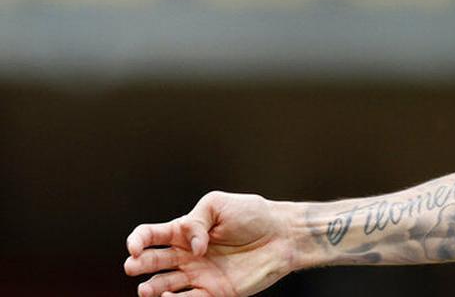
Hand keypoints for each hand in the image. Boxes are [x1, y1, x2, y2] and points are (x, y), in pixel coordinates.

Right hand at [124, 192, 294, 296]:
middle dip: (138, 265)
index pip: (150, 236)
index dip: (137, 241)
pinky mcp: (214, 291)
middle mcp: (187, 255)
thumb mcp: (219, 204)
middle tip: (133, 267)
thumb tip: (191, 248)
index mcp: (185, 231)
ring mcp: (199, 274)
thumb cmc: (252, 215)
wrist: (282, 234)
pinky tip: (168, 296)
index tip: (134, 247)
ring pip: (164, 286)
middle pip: (152, 262)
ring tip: (147, 289)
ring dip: (151, 289)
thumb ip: (197, 221)